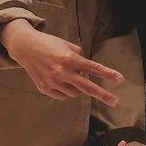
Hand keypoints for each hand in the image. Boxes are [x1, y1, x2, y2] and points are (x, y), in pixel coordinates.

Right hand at [0, 20, 122, 106]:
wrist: (25, 48)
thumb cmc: (49, 44)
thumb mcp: (67, 45)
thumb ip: (79, 57)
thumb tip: (87, 71)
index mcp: (70, 58)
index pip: (93, 68)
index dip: (108, 74)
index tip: (120, 79)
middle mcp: (62, 72)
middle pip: (87, 87)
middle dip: (102, 95)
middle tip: (114, 102)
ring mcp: (53, 81)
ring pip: (75, 93)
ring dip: (79, 88)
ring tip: (73, 77)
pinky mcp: (45, 88)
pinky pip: (63, 95)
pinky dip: (67, 91)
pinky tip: (63, 82)